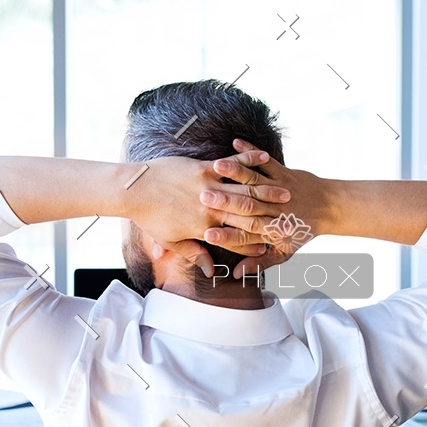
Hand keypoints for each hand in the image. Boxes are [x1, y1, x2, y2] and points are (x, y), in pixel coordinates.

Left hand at [126, 149, 292, 275]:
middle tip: (291, 219)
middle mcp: (211, 209)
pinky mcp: (203, 168)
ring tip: (286, 192)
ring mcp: (209, 186)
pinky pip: (232, 164)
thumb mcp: (170, 240)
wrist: (134, 189)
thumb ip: (193, 253)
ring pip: (245, 189)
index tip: (273, 245)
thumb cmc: (150, 216)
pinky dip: (249, 159)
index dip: (257, 243)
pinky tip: (264, 157)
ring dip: (268, 190)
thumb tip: (210, 269)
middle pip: (248, 214)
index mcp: (204, 228)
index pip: (238, 239)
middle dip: (272, 217)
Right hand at [198, 139, 336, 278]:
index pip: (246, 236)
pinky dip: (251, 152)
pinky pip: (266, 161)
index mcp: (273, 231)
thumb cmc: (303, 230)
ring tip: (216, 167)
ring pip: (254, 181)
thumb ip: (260, 263)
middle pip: (247, 207)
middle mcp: (274, 210)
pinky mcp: (284, 173)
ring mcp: (279, 189)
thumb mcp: (284, 252)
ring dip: (235, 173)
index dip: (227, 236)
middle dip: (224, 202)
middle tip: (202, 198)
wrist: (331, 208)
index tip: (208, 235)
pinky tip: (235, 143)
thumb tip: (237, 275)